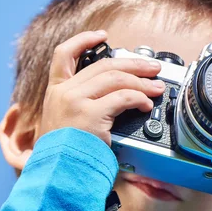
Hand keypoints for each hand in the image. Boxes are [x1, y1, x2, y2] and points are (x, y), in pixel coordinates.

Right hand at [38, 30, 165, 145]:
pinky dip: (139, 98)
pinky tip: (146, 105)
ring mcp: (75, 102)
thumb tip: (114, 93)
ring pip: (116, 78)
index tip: (102, 35)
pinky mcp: (90, 115)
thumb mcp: (62, 124)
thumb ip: (80, 105)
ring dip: (141, 81)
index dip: (83, 40)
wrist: (56, 174)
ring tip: (157, 87)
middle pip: (103, 65)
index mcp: (55, 92)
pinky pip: (123, 98)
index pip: (64, 55)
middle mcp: (63, 93)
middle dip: (133, 64)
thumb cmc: (64, 154)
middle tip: (152, 69)